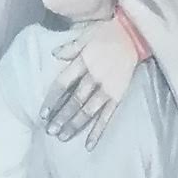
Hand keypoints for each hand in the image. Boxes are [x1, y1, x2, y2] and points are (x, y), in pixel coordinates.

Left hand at [43, 15, 142, 144]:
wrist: (134, 36)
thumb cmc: (107, 33)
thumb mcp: (86, 34)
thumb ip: (70, 47)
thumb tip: (54, 54)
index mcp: (83, 62)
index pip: (62, 83)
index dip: (52, 99)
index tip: (43, 113)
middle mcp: (94, 78)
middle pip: (74, 101)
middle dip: (61, 117)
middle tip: (50, 131)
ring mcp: (107, 89)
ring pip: (88, 111)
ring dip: (74, 125)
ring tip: (63, 137)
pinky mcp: (117, 97)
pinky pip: (106, 117)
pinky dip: (97, 131)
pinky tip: (89, 144)